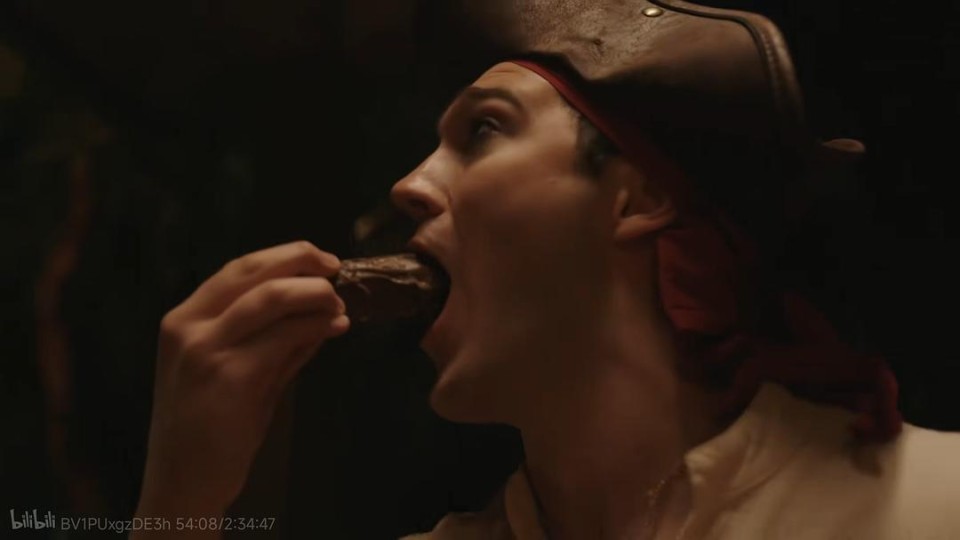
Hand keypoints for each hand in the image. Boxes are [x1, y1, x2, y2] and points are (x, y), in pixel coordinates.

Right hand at [134, 241, 348, 528]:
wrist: (184, 482)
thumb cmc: (211, 430)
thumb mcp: (241, 372)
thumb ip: (278, 341)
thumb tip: (323, 312)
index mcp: (184, 319)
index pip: (238, 270)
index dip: (284, 257)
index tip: (321, 259)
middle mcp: (188, 326)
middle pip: (252, 272)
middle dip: (301, 261)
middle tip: (336, 270)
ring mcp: (205, 349)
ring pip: (271, 298)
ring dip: (314, 294)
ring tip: (339, 303)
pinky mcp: (229, 376)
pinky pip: (283, 336)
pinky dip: (315, 326)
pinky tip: (334, 328)